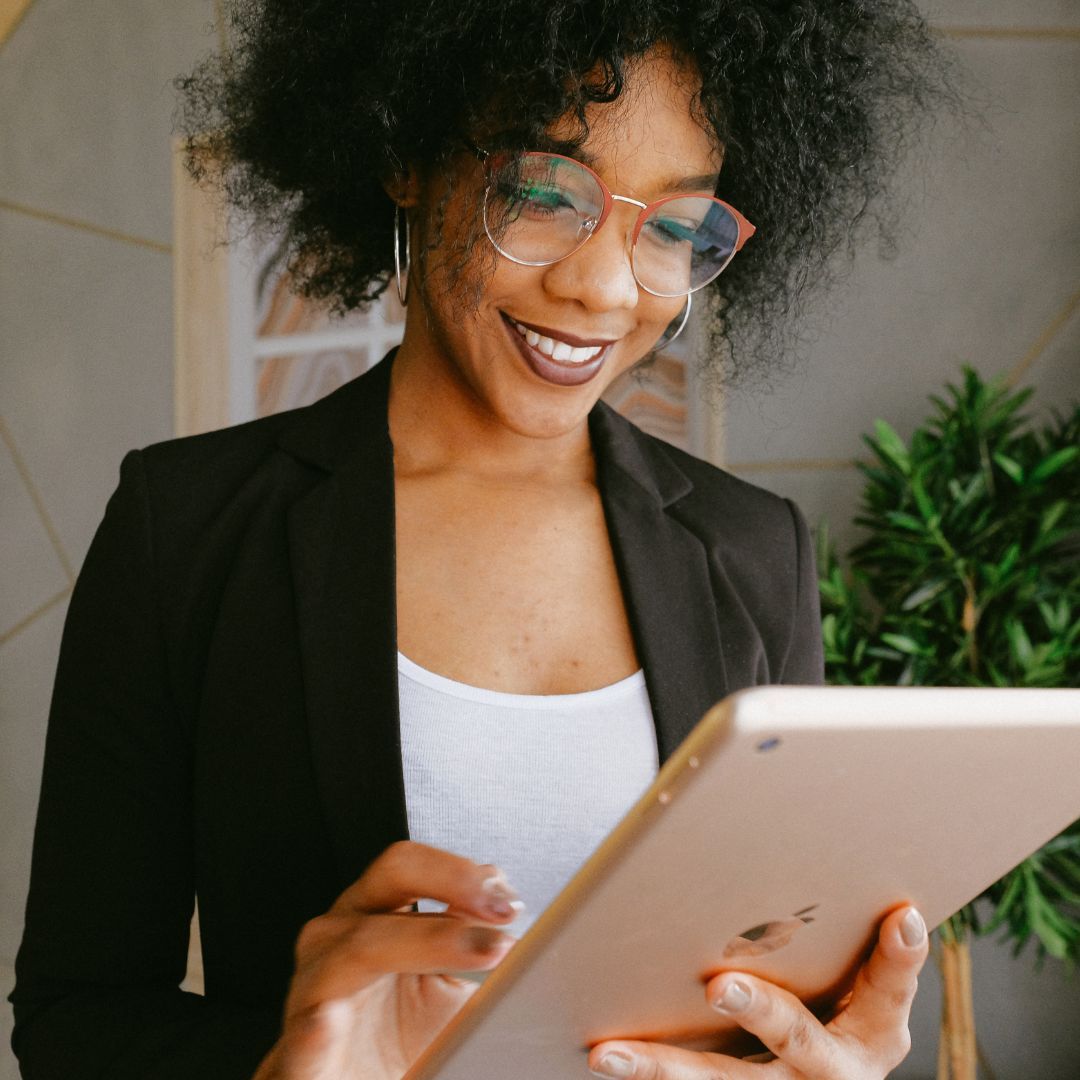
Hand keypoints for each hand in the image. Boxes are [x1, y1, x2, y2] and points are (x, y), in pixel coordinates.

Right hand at [252, 840, 521, 1079]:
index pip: (411, 865)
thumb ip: (475, 933)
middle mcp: (340, 935)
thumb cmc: (404, 1034)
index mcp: (374, 911)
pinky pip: (304, 1035)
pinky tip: (331, 1021)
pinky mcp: (299, 1053)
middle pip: (389, 880)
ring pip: (356, 948)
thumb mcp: (451, 977)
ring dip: (422, 944)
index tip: (508, 905)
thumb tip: (513, 907)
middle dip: (451, 886)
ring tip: (479, 953)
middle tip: (501, 918)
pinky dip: (316, 1028)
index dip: (462, 874)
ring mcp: (314, 988)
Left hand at [587, 905, 928, 1078]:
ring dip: (664, 1066)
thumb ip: (858, 943)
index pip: (890, 991)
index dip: (899, 958)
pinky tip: (605, 1054)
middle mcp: (832, 1072)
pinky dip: (647, 1070)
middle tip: (721, 985)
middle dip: (760, 1011)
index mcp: (874, 1034)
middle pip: (796, 1041)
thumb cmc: (840, 1012)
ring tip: (612, 1053)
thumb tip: (874, 882)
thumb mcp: (864, 988)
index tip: (900, 916)